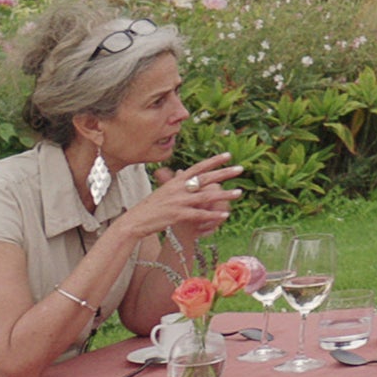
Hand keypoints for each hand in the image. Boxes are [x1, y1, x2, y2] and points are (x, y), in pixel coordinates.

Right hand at [117, 157, 241, 244]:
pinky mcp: (177, 215)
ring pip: (206, 196)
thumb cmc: (150, 206)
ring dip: (224, 195)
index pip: (198, 167)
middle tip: (241, 169)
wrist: (135, 221)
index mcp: (176, 181)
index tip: (228, 155)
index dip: (213, 160)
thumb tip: (183, 172)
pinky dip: (212, 215)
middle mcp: (178, 188)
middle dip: (224, 173)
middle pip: (205, 178)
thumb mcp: (164, 190)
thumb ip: (176, 181)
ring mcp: (178, 201)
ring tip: (239, 192)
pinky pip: (199, 214)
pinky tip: (225, 215)